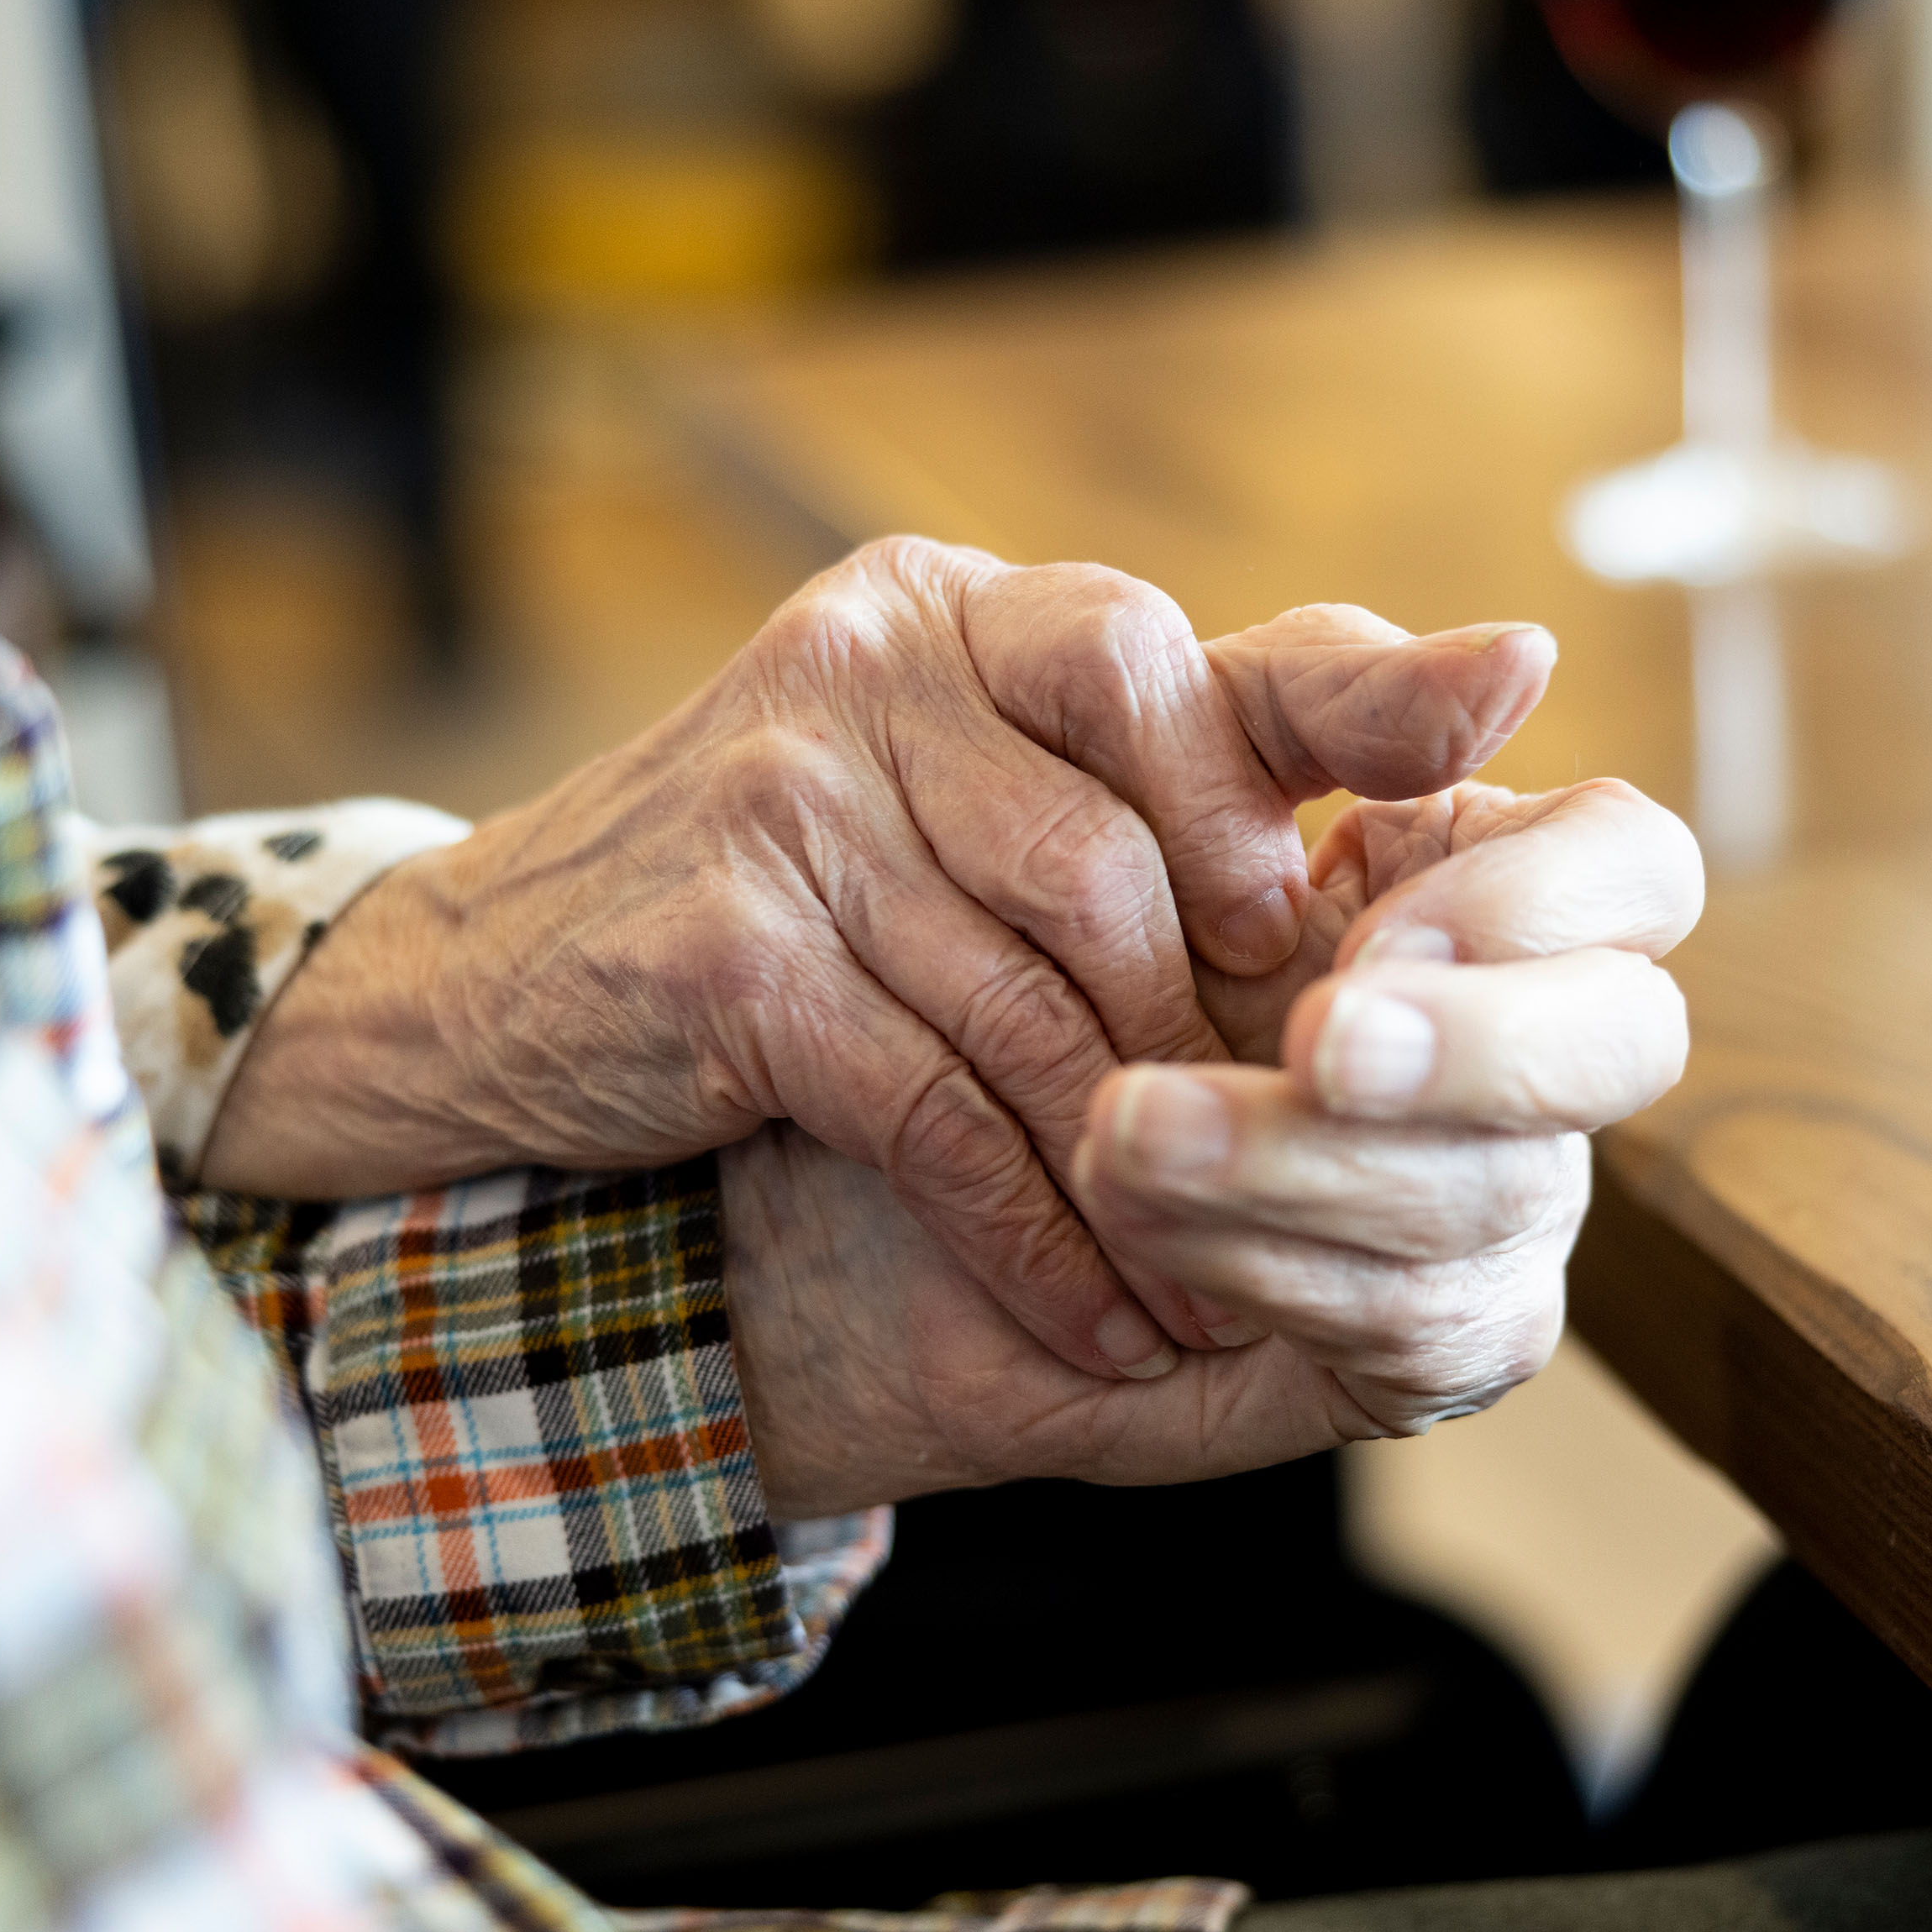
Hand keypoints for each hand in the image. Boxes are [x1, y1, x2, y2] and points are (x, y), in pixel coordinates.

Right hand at [202, 542, 1553, 1381]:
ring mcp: (786, 799)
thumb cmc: (769, 902)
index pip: (1160, 651)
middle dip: (1218, 1035)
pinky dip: (1035, 1233)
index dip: (1318, 735)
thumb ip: (1124, 778)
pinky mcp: (731, 950)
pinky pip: (942, 1109)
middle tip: (1306, 1153)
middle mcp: (867, 668)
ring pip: (1041, 1002)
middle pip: (1120, 861)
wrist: (484, 995)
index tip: (1447, 801)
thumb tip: (1428, 756)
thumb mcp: (937, 797)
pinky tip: (1098, 1317)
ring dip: (1145, 1171)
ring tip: (1218, 1283)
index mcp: (946, 615)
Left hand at [721, 765, 1701, 1517]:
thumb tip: (1523, 656)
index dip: (1539, 900)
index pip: (1638, 868)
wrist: (916, 1143)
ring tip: (1123, 1130)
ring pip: (1490, 1198)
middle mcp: (1533, 1048)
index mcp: (1498, 890)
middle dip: (1471, 1051)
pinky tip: (1143, 1226)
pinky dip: (1271, 1273)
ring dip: (1300, 1162)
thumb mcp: (1155, 777)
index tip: (1366, 923)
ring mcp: (1501, 1207)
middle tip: (1312, 1042)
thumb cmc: (1047, 933)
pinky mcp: (1429, 1345)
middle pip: (1625, 1045)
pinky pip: (1417, 1328)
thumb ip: (1324, 704)